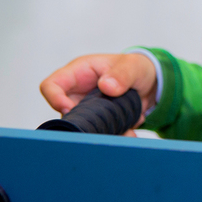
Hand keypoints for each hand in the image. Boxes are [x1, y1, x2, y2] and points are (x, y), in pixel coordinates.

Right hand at [40, 53, 157, 133]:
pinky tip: (131, 133)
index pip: (51, 85)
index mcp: (79, 73)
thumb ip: (122, 74)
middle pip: (65, 114)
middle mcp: (78, 94)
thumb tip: (106, 86)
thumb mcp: (133, 65)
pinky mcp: (99, 123)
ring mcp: (87, 111)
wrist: (150, 85)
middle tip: (103, 128)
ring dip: (104, 134)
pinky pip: (101, 135)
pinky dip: (116, 136)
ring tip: (127, 132)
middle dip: (84, 125)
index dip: (54, 98)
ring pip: (84, 129)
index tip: (70, 109)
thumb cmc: (135, 68)